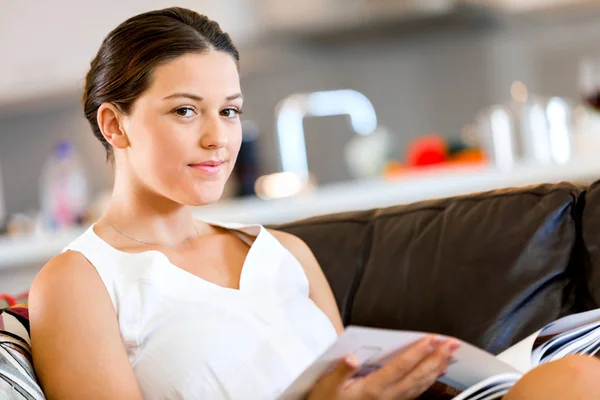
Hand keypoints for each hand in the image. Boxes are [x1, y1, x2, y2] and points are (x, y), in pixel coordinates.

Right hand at [307, 335, 459, 399]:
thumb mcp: (326, 386)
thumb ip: (339, 371)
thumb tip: (351, 357)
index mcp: (371, 389)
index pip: (400, 367)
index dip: (417, 352)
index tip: (432, 339)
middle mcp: (385, 397)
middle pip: (417, 375)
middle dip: (436, 358)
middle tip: (452, 344)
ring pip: (420, 385)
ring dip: (436, 368)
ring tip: (449, 355)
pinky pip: (415, 393)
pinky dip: (428, 382)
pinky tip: (435, 373)